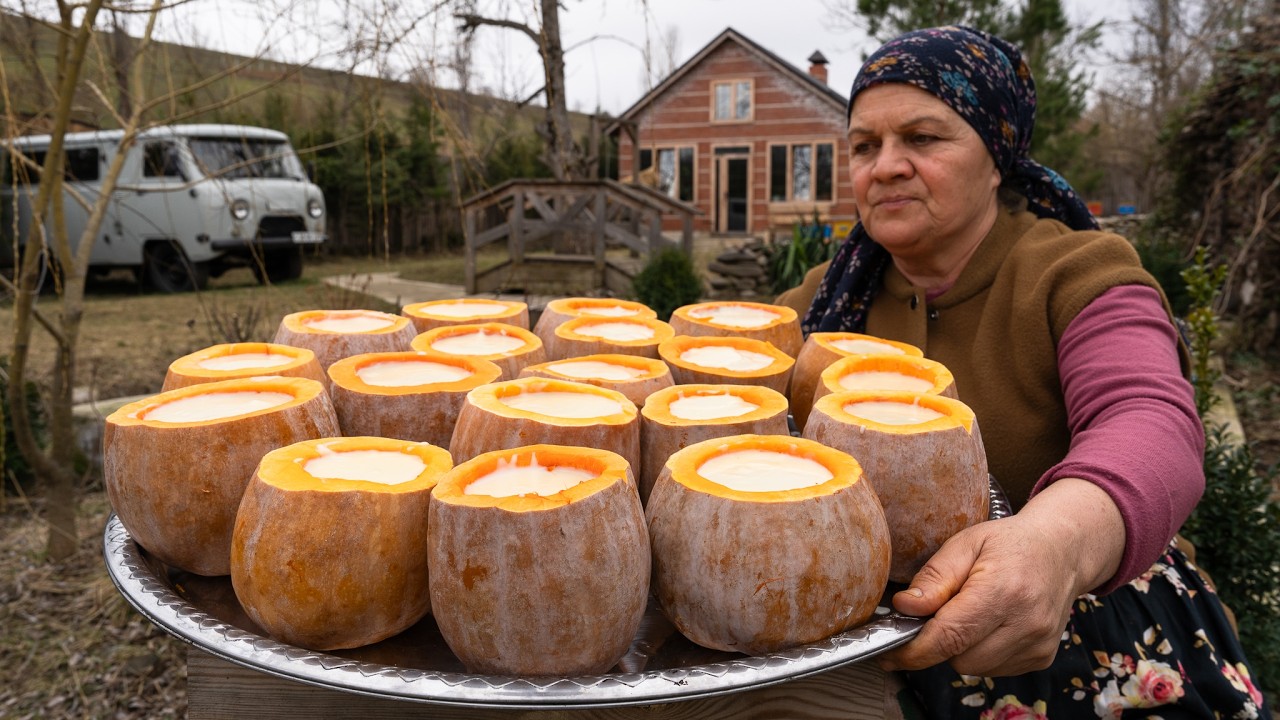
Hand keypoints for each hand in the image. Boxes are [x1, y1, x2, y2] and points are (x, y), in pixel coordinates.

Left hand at [878, 478, 1124, 676]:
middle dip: (940, 642)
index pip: (951, 635)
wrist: (1063, 550)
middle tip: (942, 612)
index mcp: (1004, 590)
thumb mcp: (965, 543)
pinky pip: (994, 669)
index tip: (889, 653)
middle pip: (959, 658)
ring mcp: (1038, 644)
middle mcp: (1026, 622)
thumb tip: (904, 607)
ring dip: (961, 648)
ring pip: (975, 668)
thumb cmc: (1010, 543)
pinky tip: (990, 624)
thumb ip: (934, 578)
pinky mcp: (1042, 657)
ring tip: (971, 612)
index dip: (915, 650)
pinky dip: (982, 652)